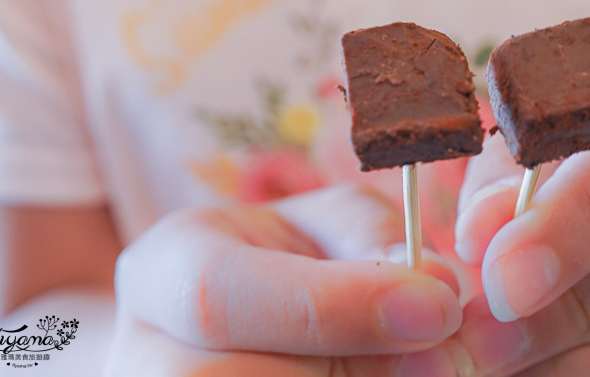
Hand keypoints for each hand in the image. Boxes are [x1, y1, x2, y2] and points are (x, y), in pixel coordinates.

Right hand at [105, 184, 464, 375]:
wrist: (275, 323)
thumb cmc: (310, 265)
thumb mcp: (337, 228)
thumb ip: (377, 241)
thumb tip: (437, 290)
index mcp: (166, 268)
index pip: (218, 294)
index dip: (333, 306)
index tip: (437, 307)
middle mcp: (144, 355)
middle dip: (353, 371)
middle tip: (446, 360)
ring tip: (432, 371)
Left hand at [448, 67, 589, 376]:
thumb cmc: (568, 162)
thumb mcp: (529, 150)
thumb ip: (506, 187)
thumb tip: (485, 237)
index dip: (579, 219)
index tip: (502, 276)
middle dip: (580, 307)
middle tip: (489, 336)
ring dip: (587, 363)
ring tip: (507, 359)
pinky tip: (551, 373)